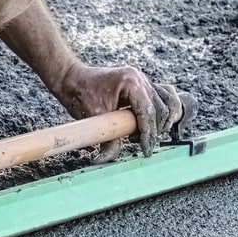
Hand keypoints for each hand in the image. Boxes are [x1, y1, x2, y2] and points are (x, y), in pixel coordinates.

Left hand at [55, 64, 182, 162]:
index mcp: (131, 82)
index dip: (148, 134)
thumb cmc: (80, 92)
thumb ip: (106, 139)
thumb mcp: (94, 117)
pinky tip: (155, 126)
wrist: (72, 79)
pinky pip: (161, 98)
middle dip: (154, 130)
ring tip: (145, 136)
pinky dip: (162, 112)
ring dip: (160, 122)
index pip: (148, 112)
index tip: (145, 149)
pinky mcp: (141, 87)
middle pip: (161, 108)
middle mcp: (140, 79)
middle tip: (143, 145)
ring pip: (166, 103)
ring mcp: (142, 81)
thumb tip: (109, 157)